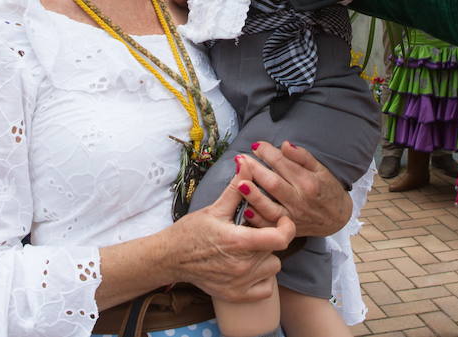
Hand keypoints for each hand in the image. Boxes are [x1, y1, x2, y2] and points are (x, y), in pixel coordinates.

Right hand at [165, 169, 294, 302]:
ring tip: (250, 248)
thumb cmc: (192, 231)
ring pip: (273, 267)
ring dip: (267, 257)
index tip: (281, 219)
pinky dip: (262, 278)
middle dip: (270, 236)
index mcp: (239, 241)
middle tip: (254, 229)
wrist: (170, 258)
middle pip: (277, 249)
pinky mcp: (237, 296)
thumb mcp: (216, 207)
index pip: (281, 238)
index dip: (287, 225)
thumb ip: (237, 186)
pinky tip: (249, 266)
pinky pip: (266, 288)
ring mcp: (240, 283)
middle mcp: (243, 266)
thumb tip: (247, 162)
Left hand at [237, 141, 351, 237]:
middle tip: (240, 158)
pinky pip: (269, 225)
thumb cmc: (328, 189)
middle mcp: (299, 200)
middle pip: (272, 183)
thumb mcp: (320, 169)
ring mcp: (292, 216)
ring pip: (268, 206)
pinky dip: (256, 218)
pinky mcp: (287, 229)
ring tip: (239, 181)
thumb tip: (285, 145)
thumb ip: (302, 156)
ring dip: (252, 194)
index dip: (268, 153)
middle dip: (254, 169)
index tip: (256, 145)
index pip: (283, 164)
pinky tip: (245, 208)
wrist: (337, 217)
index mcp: (308, 182)